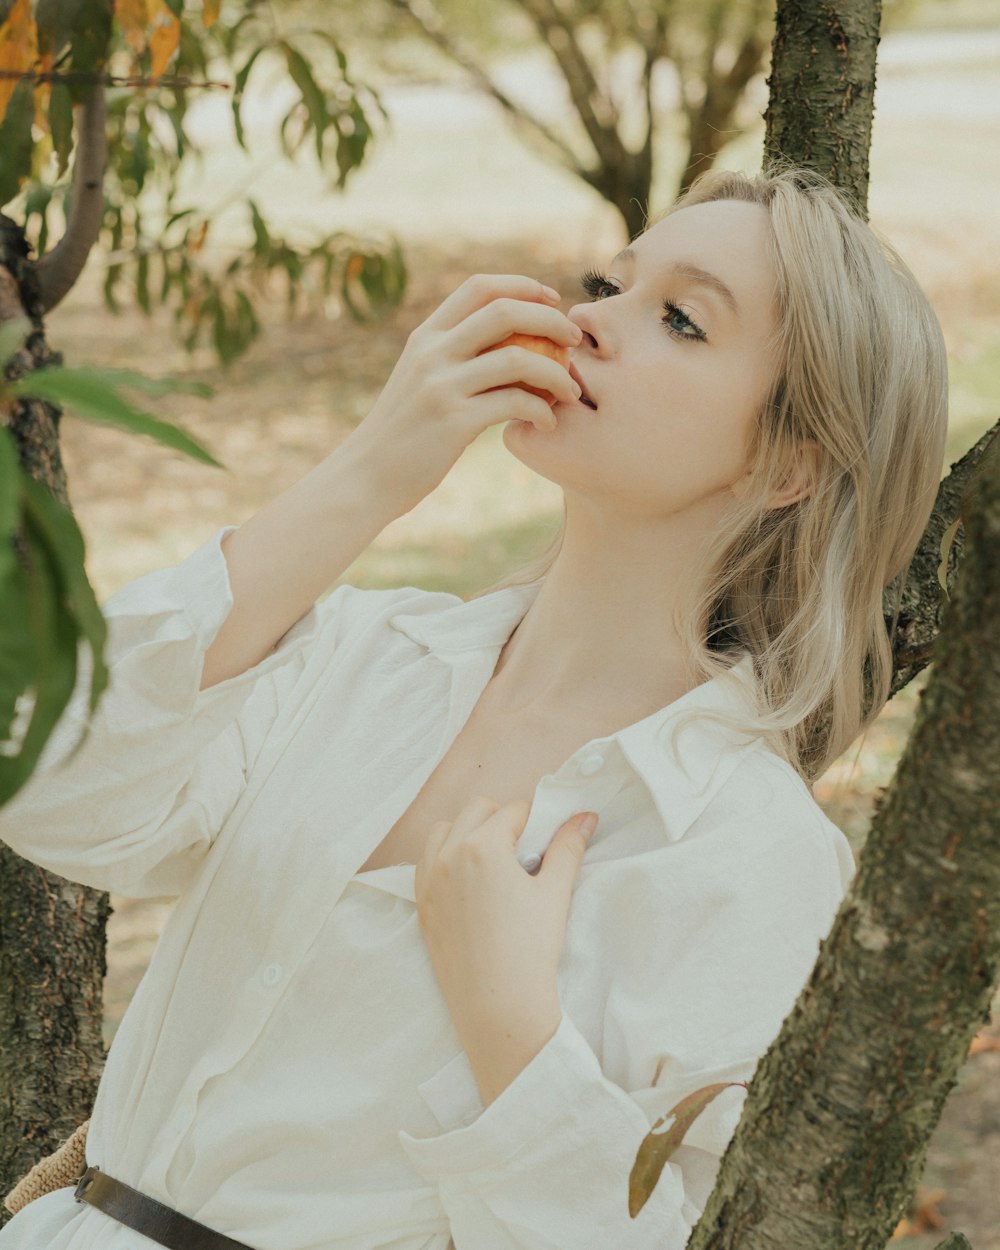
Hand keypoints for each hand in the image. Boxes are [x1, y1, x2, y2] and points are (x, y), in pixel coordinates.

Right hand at [343, 275, 582, 514]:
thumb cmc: (402, 434)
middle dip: (550, 320)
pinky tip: (547, 422)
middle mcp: (432, 353)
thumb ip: (451, 357)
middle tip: (574, 340)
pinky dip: (541, 409)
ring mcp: (441, 386)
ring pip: (518, 358)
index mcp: (424, 336)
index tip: (551, 299)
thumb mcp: (417, 380)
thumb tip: (502, 343)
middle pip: (505, 311)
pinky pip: (514, 403)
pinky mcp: (454, 422)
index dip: (522, 285)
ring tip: (570, 390)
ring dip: (556, 372)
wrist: (366, 477)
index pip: (479, 287)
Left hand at [414, 796, 597, 1034]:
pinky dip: (445, 857)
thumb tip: (585, 817)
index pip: (514, 811)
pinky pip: (427, 861)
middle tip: (524, 850)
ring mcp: (429, 879)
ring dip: (468, 832)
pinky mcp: (421, 903)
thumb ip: (568, 847)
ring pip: (445, 830)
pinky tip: (469, 882)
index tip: (547, 837)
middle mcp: (449, 854)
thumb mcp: (555, 892)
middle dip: (502, 820)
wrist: (497, 1005)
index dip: (536, 820)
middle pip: (477, 810)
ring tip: (493, 863)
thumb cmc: (530, 949)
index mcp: (483, 846)